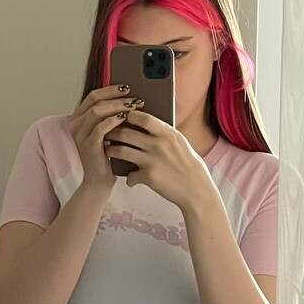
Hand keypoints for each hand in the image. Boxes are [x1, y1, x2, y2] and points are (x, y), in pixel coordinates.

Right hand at [67, 84, 138, 190]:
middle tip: (134, 98)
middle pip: (95, 101)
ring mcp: (80, 135)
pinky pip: (100, 127)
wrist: (99, 180)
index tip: (127, 87)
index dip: (110, 90)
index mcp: (79, 118)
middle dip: (117, 97)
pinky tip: (125, 119)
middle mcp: (76, 124)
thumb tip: (129, 99)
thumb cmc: (106, 156)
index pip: (93, 96)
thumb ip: (111, 116)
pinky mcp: (88, 145)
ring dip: (117, 107)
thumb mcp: (107, 132)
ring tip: (133, 106)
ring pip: (97, 111)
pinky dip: (113, 121)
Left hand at [103, 108, 218, 210]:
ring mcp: (152, 160)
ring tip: (108, 150)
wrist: (196, 188)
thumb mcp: (179, 142)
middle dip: (112, 133)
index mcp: (167, 133)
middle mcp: (159, 144)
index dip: (128, 115)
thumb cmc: (187, 163)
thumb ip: (162, 133)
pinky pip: (130, 175)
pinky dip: (129, 178)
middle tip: (106, 133)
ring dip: (111, 150)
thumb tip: (144, 122)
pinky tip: (129, 179)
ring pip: (121, 151)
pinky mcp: (148, 176)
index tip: (121, 115)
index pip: (142, 118)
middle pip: (126, 133)